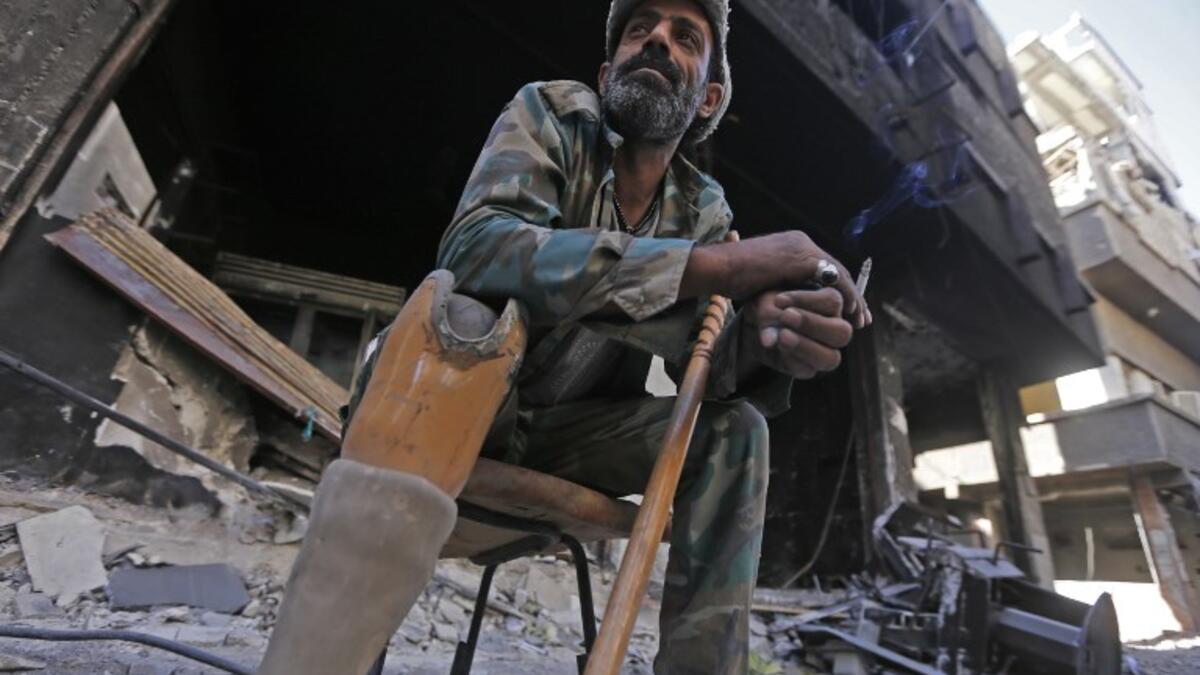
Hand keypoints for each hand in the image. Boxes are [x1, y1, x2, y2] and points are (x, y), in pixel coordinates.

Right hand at [683, 231, 871, 327]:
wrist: (720, 268)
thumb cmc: (732, 279)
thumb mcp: (764, 284)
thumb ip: (783, 289)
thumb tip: (793, 307)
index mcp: (792, 246)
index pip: (824, 268)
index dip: (838, 290)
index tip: (847, 310)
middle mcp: (801, 242)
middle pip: (836, 270)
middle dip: (852, 296)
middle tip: (862, 318)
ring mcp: (803, 248)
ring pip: (840, 274)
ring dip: (853, 299)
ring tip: (859, 320)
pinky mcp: (803, 258)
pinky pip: (833, 277)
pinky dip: (844, 295)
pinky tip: (848, 312)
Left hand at [744, 288, 854, 379]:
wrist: (754, 323)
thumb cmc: (767, 304)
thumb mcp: (764, 300)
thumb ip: (768, 313)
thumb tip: (770, 341)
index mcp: (830, 303)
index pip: (832, 301)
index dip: (807, 300)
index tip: (780, 299)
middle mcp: (834, 328)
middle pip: (842, 332)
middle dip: (812, 324)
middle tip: (786, 316)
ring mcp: (824, 351)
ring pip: (831, 358)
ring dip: (805, 347)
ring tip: (781, 336)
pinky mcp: (807, 368)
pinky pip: (807, 370)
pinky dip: (790, 360)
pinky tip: (776, 348)